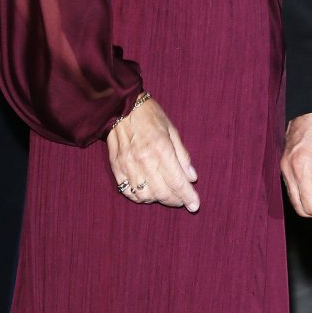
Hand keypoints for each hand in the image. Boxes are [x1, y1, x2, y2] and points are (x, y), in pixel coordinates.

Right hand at [107, 97, 198, 211]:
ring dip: (157, 199)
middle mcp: (144, 160)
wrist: (121, 106)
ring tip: (164, 194)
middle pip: (162, 193)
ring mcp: (128, 165)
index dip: (188, 196)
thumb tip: (192, 177)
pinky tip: (147, 191)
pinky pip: (127, 191)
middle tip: (181, 200)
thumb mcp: (172, 130)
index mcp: (161, 149)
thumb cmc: (150, 116)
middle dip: (174, 201)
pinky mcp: (116, 167)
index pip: (177, 181)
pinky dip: (139, 196)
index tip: (195, 205)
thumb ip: (183, 156)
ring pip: (144, 196)